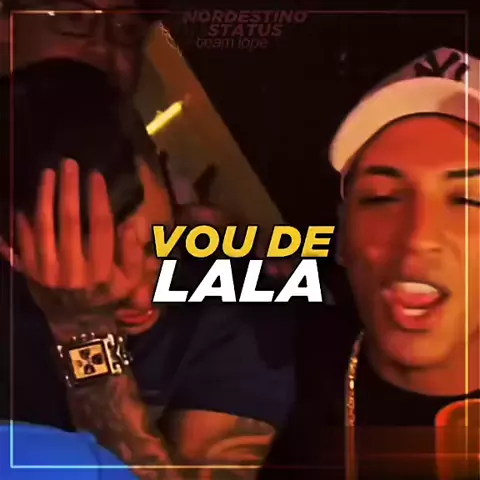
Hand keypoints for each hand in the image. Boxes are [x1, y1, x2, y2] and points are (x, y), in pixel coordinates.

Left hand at [1, 159, 142, 341]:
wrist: (79, 327)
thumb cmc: (109, 298)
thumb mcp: (130, 281)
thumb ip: (133, 254)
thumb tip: (130, 224)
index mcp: (101, 270)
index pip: (101, 227)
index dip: (98, 199)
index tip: (96, 175)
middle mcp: (74, 269)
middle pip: (70, 221)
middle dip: (69, 189)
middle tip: (68, 164)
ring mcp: (49, 272)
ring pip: (44, 227)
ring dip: (45, 197)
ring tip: (47, 174)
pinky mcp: (33, 275)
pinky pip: (25, 244)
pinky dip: (23, 224)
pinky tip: (26, 205)